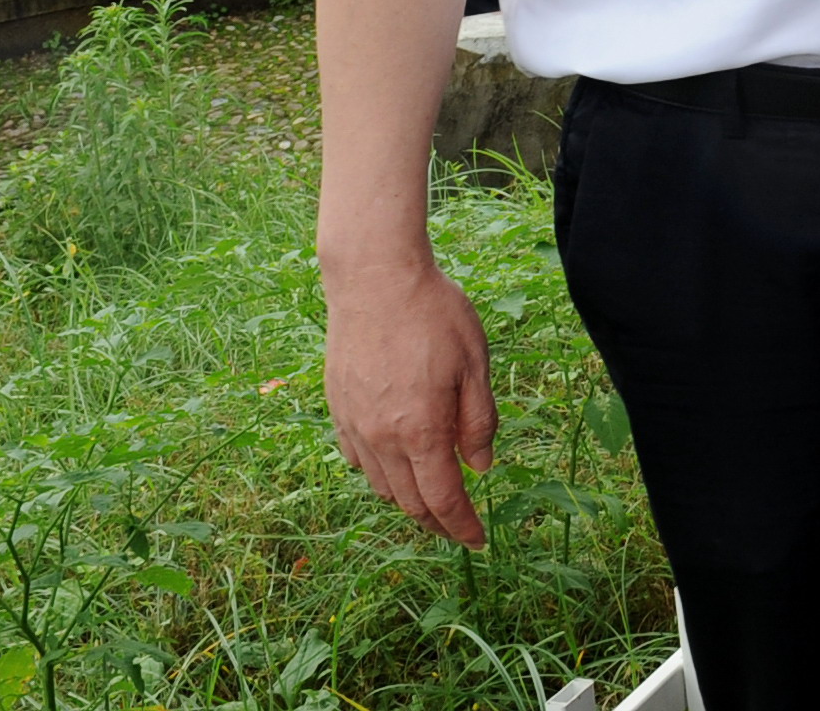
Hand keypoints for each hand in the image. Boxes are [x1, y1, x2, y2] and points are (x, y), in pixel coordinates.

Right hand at [321, 253, 499, 545]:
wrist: (374, 279)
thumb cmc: (433, 314)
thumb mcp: (475, 363)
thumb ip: (479, 421)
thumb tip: (481, 468)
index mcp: (421, 431)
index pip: (443, 499)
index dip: (462, 526)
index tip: (479, 540)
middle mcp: (382, 438)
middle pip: (409, 501)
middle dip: (436, 522)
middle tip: (458, 528)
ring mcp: (354, 425)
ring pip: (381, 485)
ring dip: (407, 501)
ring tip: (430, 501)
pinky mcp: (338, 409)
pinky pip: (357, 459)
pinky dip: (379, 474)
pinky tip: (394, 466)